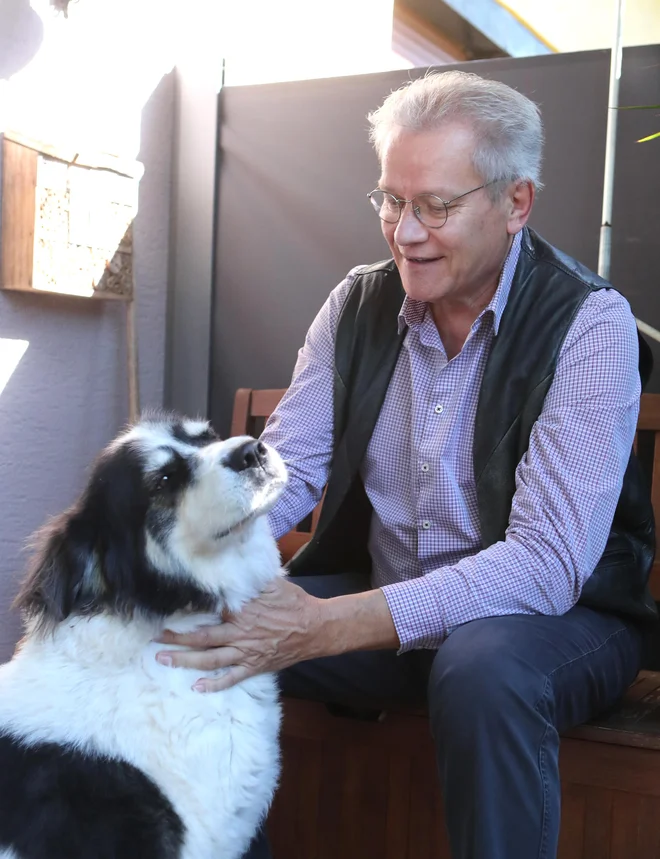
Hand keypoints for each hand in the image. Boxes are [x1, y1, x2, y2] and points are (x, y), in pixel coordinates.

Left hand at [154, 577, 322, 692]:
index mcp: (241, 611)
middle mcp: (239, 633)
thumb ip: (251, 576)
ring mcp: (246, 652)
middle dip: (176, 638)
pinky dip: (213, 685)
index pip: (209, 610)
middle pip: (201, 637)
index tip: (168, 609)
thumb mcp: (273, 583)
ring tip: (163, 660)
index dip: (188, 610)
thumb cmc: (294, 602)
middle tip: (155, 638)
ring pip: (209, 659)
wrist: (315, 627)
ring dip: (185, 660)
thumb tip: (235, 560)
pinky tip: (197, 687)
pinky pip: (230, 678)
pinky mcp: (254, 666)